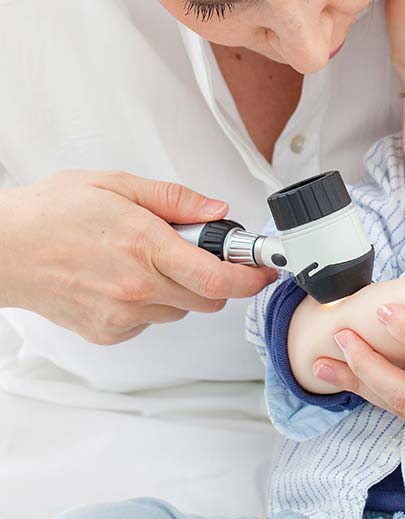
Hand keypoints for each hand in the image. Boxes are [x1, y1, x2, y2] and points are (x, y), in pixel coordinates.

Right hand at [0, 171, 276, 344]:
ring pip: (182, 310)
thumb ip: (175, 200)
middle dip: (215, 278)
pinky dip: (152, 304)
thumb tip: (217, 211)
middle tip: (194, 252)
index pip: (218, 277)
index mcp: (145, 247)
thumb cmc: (51, 214)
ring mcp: (123, 315)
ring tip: (147, 262)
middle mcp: (138, 288)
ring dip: (181, 290)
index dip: (251, 277)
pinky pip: (152, 322)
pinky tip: (125, 280)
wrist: (2, 249)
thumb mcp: (117, 186)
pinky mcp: (110, 333)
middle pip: (210, 299)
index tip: (263, 271)